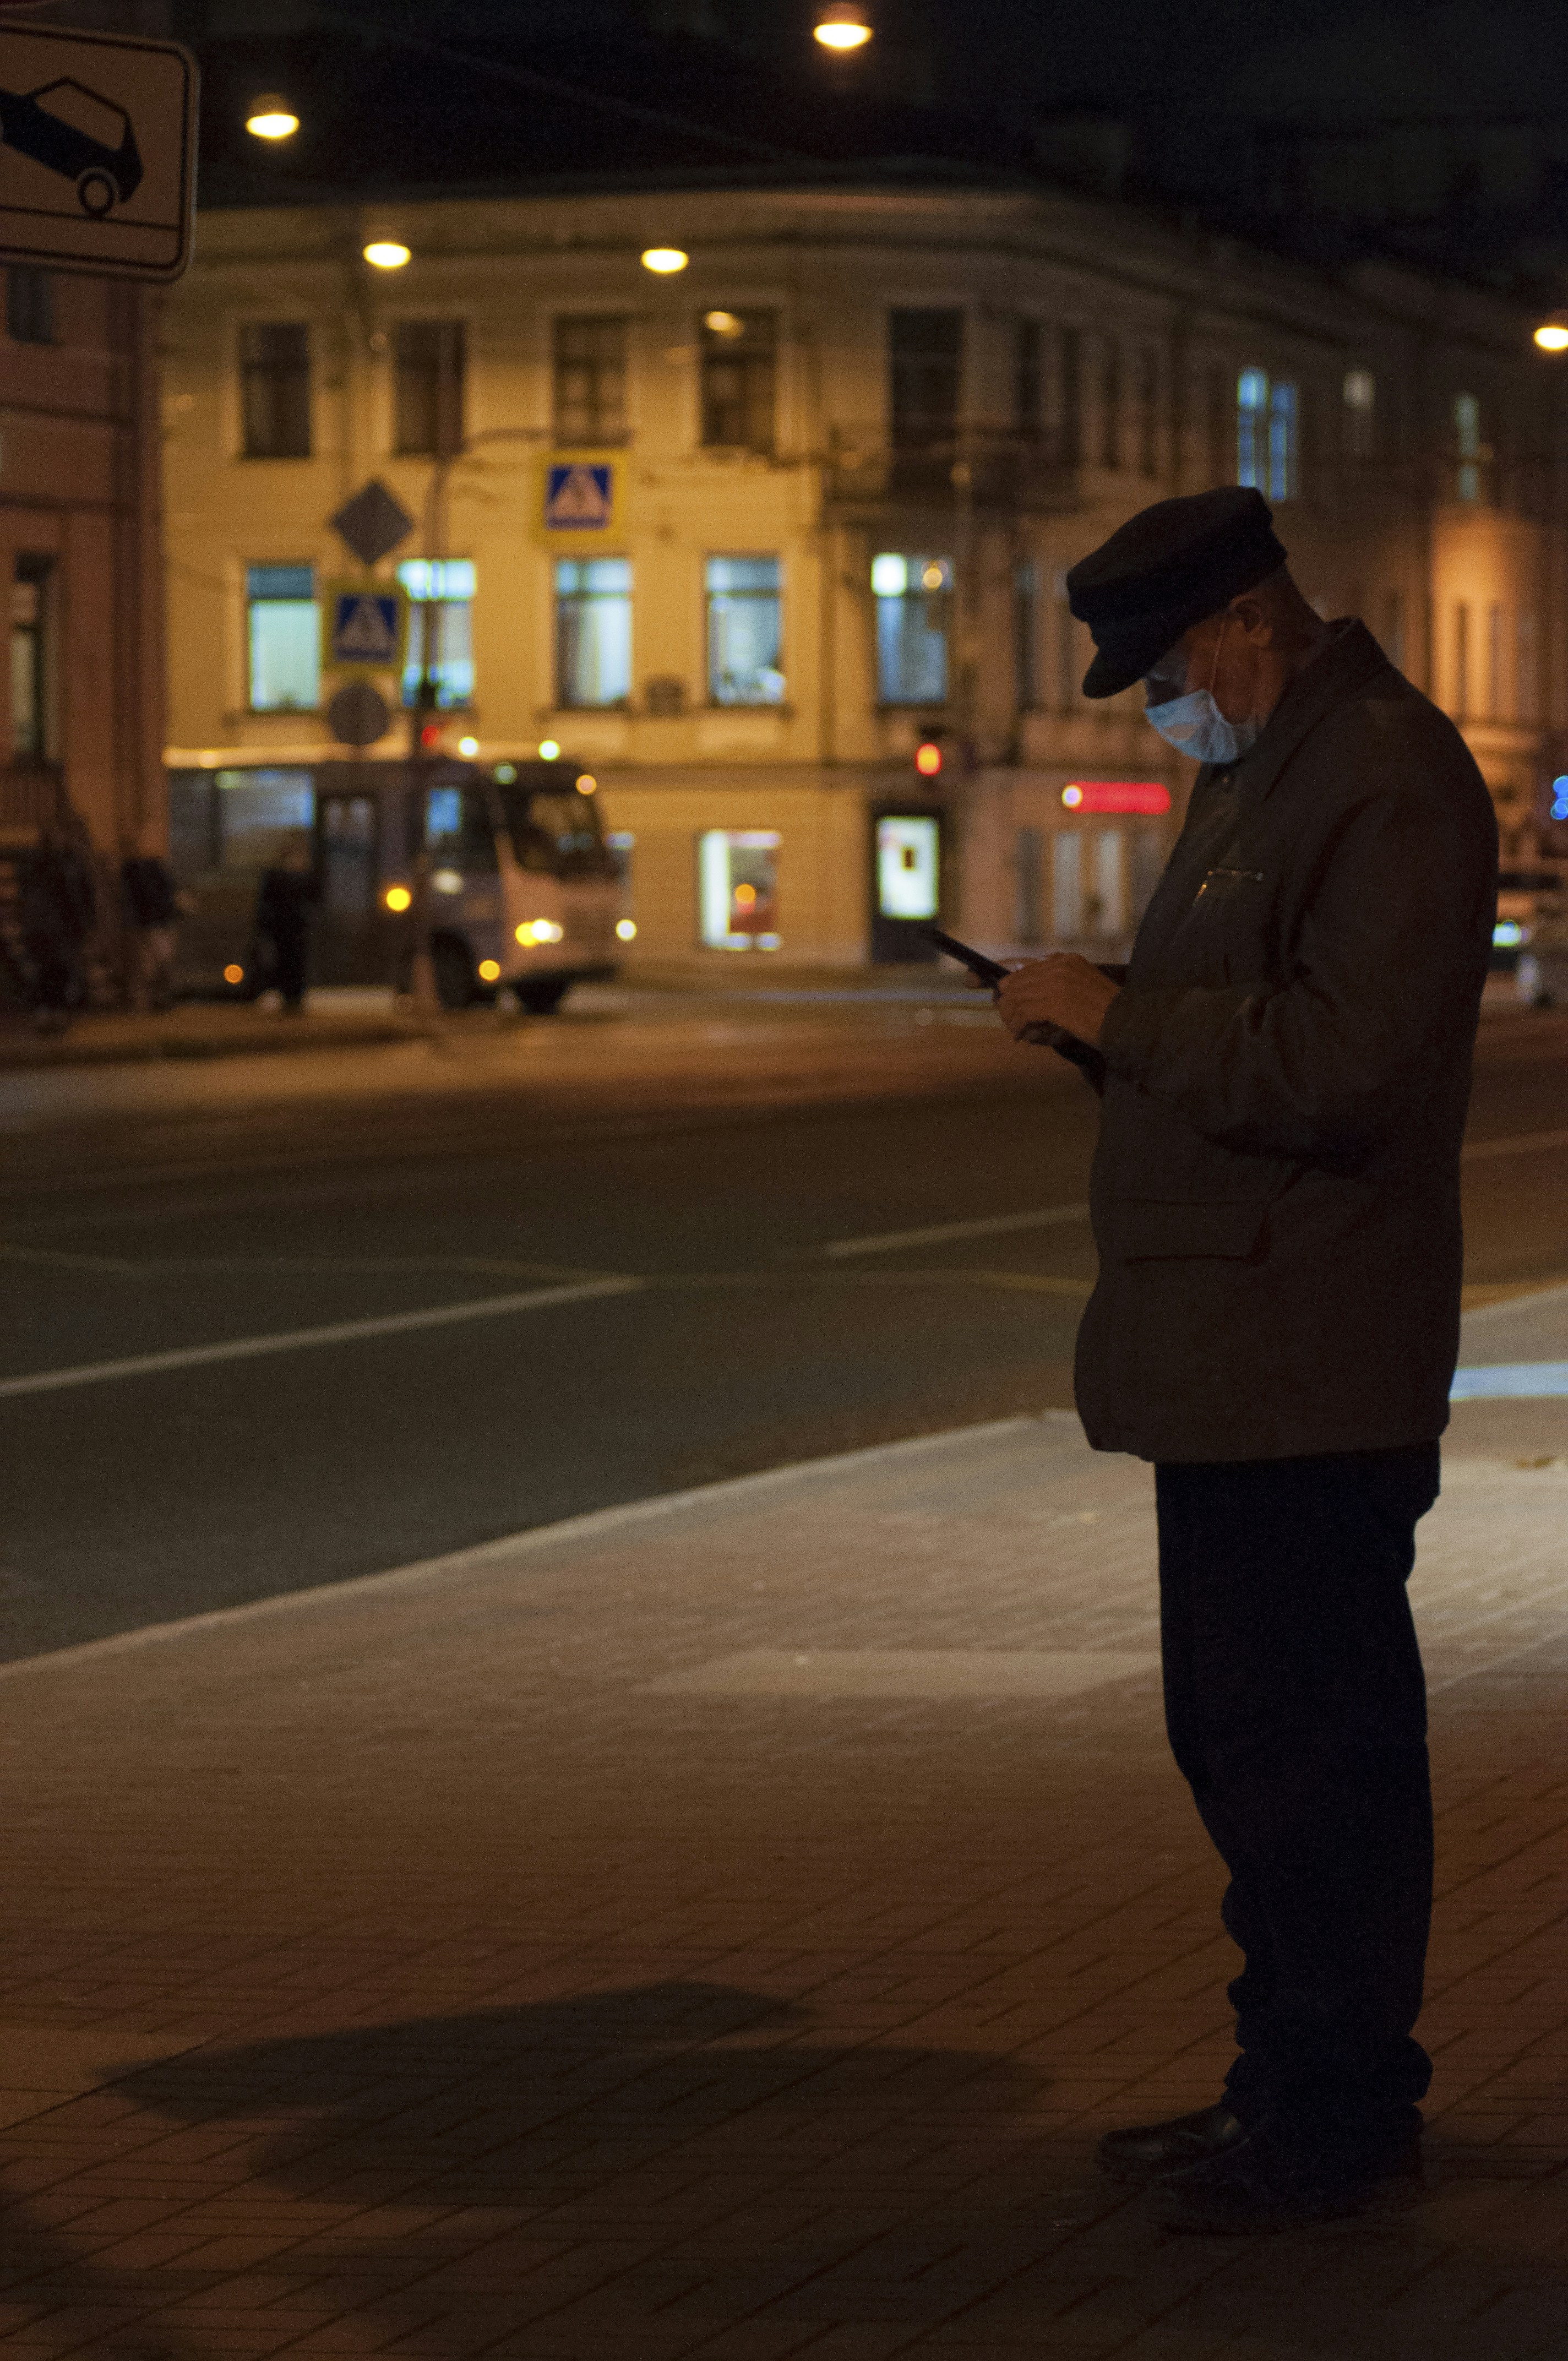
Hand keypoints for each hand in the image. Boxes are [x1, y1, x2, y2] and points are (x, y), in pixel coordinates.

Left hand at [996, 954, 1120, 1047]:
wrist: (1127, 1022)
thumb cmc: (1108, 1011)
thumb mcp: (1084, 987)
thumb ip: (1060, 983)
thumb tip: (1030, 994)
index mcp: (1067, 960)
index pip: (1027, 968)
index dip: (1012, 983)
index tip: (1005, 997)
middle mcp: (1059, 967)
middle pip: (1018, 982)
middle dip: (1009, 1002)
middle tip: (1008, 1019)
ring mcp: (1056, 983)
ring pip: (1017, 998)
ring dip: (1011, 1016)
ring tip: (1015, 1029)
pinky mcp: (1054, 1003)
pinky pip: (1023, 1013)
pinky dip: (1018, 1025)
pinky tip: (1020, 1034)